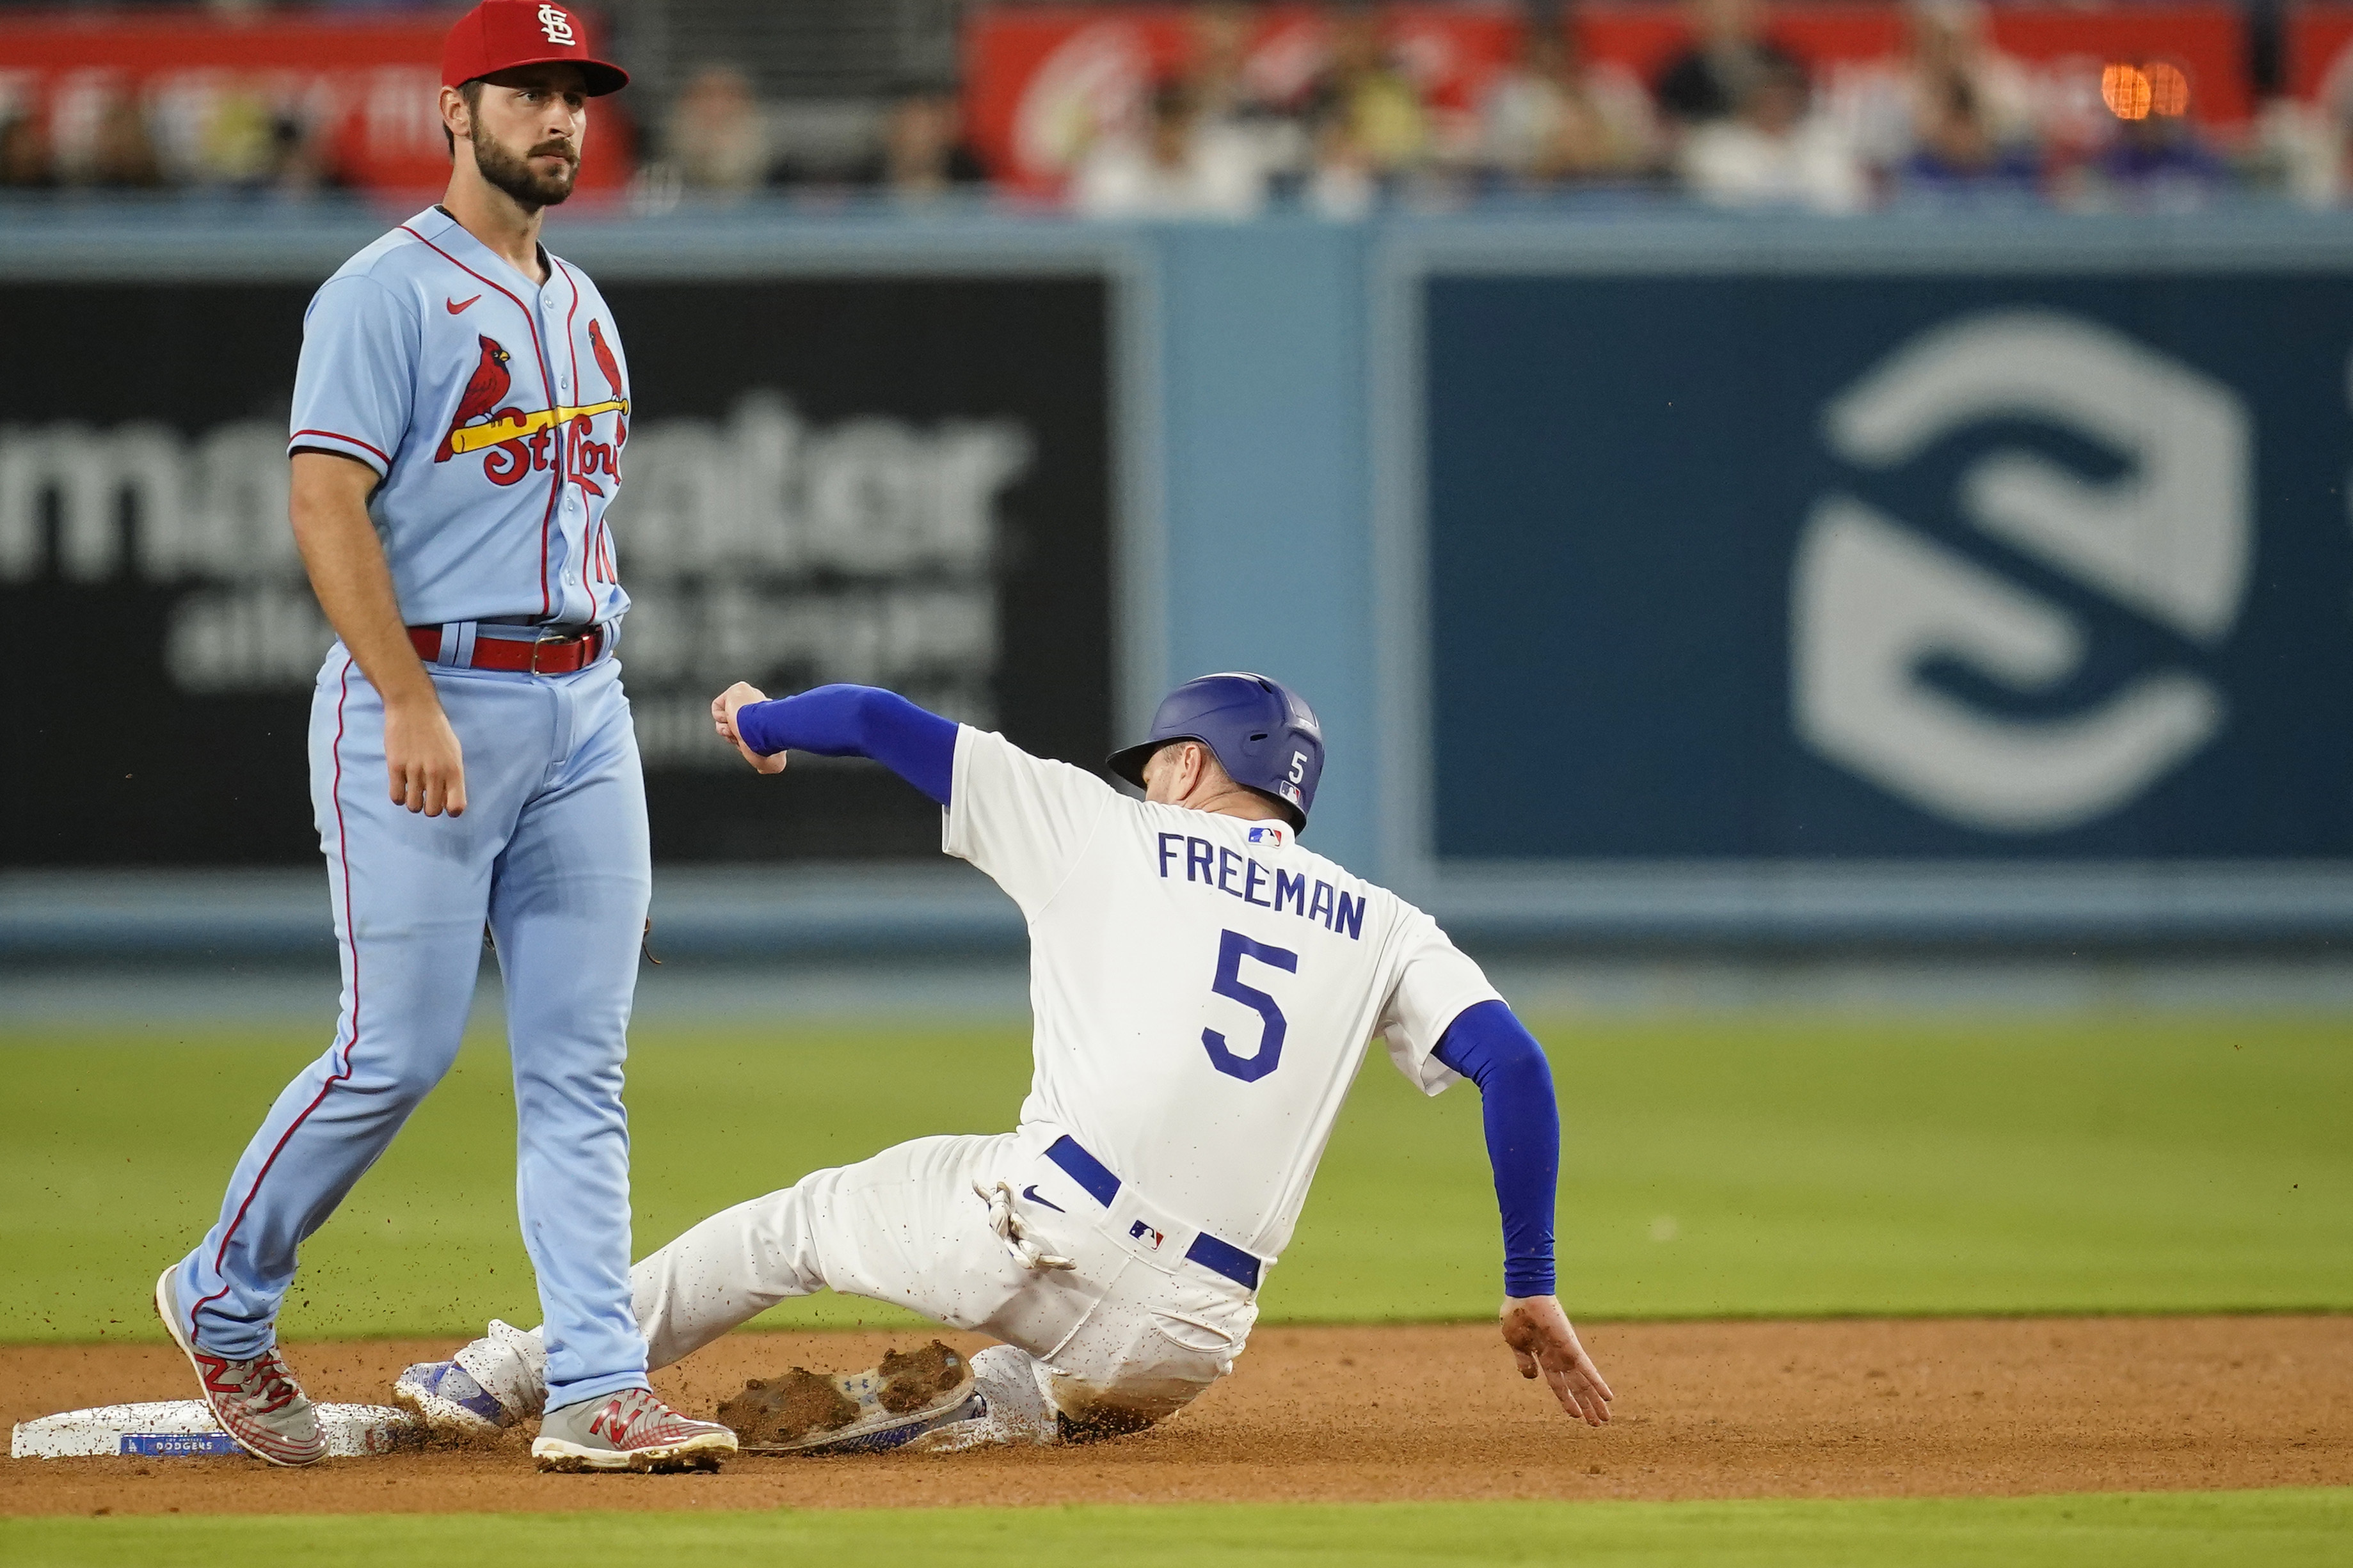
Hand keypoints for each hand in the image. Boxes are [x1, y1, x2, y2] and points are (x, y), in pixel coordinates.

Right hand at [383, 695, 466, 816]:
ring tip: (413, 790)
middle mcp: (435, 773)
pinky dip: (398, 796)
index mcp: (454, 769)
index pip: (457, 806)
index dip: (451, 810)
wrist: (413, 708)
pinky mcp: (395, 767)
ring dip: (413, 802)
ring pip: (413, 807)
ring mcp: (414, 771)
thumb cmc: (437, 730)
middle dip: (430, 806)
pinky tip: (401, 785)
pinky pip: (396, 797)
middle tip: (426, 795)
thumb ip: (452, 775)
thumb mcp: (454, 751)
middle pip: (432, 811)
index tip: (445, 804)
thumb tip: (447, 799)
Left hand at [711, 681, 785, 774]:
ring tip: (736, 730)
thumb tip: (762, 769)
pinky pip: (718, 706)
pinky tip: (731, 719)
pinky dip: (720, 718)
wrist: (763, 731)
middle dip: (734, 736)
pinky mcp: (736, 690)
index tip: (747, 746)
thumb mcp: (774, 763)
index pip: (748, 730)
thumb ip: (768, 767)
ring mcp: (748, 698)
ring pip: (726, 717)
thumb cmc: (770, 746)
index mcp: (768, 722)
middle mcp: (759, 708)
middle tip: (740, 739)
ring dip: (727, 729)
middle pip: (735, 724)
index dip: (743, 741)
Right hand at [1500, 1295, 1612, 1426]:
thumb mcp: (1516, 1343)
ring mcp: (1567, 1352)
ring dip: (1595, 1401)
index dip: (1567, 1400)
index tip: (1576, 1415)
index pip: (1559, 1384)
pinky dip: (1597, 1383)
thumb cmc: (1517, 1315)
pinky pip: (1587, 1369)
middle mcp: (1559, 1358)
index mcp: (1544, 1357)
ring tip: (1606, 1417)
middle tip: (1598, 1423)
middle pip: (1576, 1387)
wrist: (1523, 1295)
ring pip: (1584, 1383)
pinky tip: (1608, 1397)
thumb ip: (1524, 1361)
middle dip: (1586, 1405)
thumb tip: (1531, 1378)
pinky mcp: (1571, 1347)